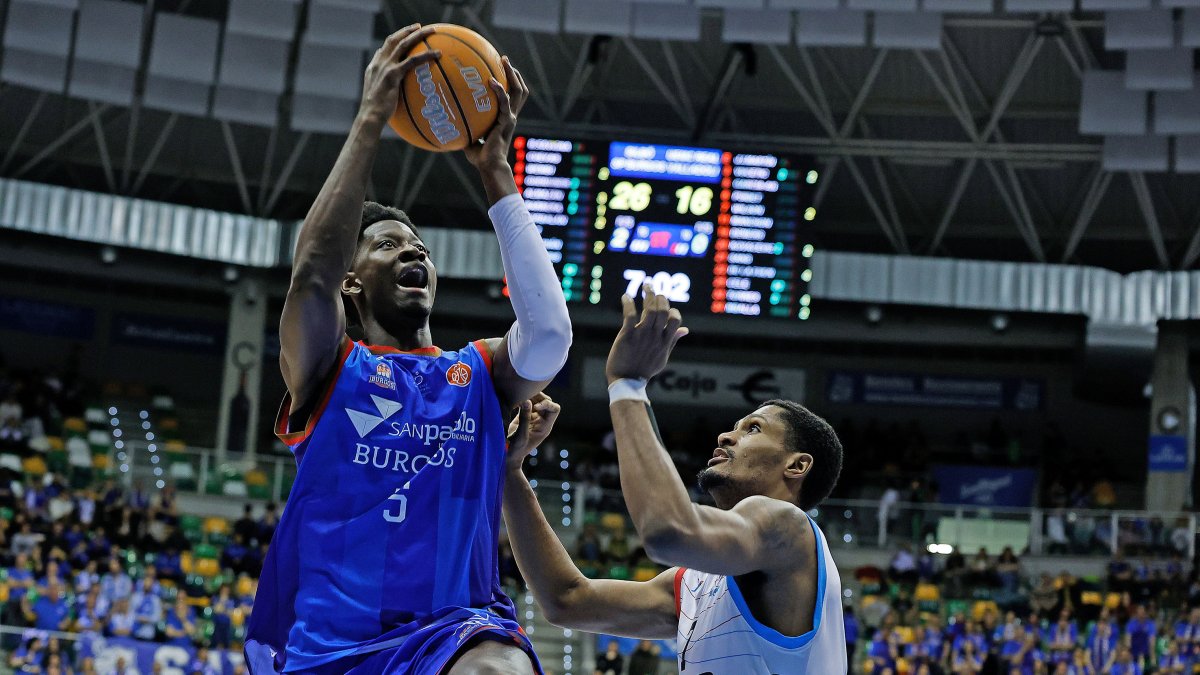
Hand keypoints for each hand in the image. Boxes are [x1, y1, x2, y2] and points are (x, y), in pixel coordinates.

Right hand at [359, 25, 439, 125]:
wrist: (370, 116)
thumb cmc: (376, 113)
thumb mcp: (379, 97)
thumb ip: (386, 89)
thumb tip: (395, 90)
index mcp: (374, 67)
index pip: (384, 48)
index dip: (395, 39)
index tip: (405, 36)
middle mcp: (379, 63)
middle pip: (394, 39)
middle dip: (407, 30)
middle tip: (419, 26)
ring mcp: (385, 67)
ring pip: (404, 44)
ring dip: (418, 34)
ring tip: (432, 31)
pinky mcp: (393, 74)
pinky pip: (413, 60)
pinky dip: (426, 55)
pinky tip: (438, 54)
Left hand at [465, 56, 529, 171]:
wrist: (490, 166)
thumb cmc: (480, 157)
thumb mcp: (470, 138)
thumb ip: (464, 127)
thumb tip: (447, 120)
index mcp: (505, 118)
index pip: (512, 97)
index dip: (509, 82)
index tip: (500, 69)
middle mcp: (511, 115)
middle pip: (520, 90)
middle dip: (514, 73)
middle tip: (504, 59)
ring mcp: (510, 117)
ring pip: (519, 91)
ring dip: (512, 74)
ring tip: (504, 61)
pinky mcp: (507, 121)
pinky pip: (504, 101)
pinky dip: (499, 89)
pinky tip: (490, 80)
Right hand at [506, 393, 560, 470]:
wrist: (510, 455)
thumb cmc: (517, 449)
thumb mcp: (520, 435)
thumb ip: (524, 418)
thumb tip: (527, 401)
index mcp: (545, 426)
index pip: (555, 409)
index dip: (547, 404)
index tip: (535, 407)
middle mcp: (541, 420)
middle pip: (546, 402)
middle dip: (538, 397)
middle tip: (525, 396)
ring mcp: (533, 418)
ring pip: (536, 401)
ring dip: (529, 396)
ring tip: (518, 396)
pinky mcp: (524, 416)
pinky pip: (526, 404)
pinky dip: (522, 400)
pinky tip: (514, 401)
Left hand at [606, 284, 687, 384]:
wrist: (626, 380)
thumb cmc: (644, 369)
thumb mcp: (663, 356)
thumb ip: (673, 341)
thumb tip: (685, 330)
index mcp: (664, 341)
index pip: (675, 319)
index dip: (671, 310)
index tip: (664, 307)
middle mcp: (655, 336)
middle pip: (662, 310)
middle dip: (660, 297)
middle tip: (654, 290)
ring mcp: (641, 335)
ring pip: (649, 309)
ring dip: (648, 294)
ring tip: (646, 285)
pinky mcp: (627, 335)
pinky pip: (630, 315)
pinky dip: (628, 303)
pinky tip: (626, 296)